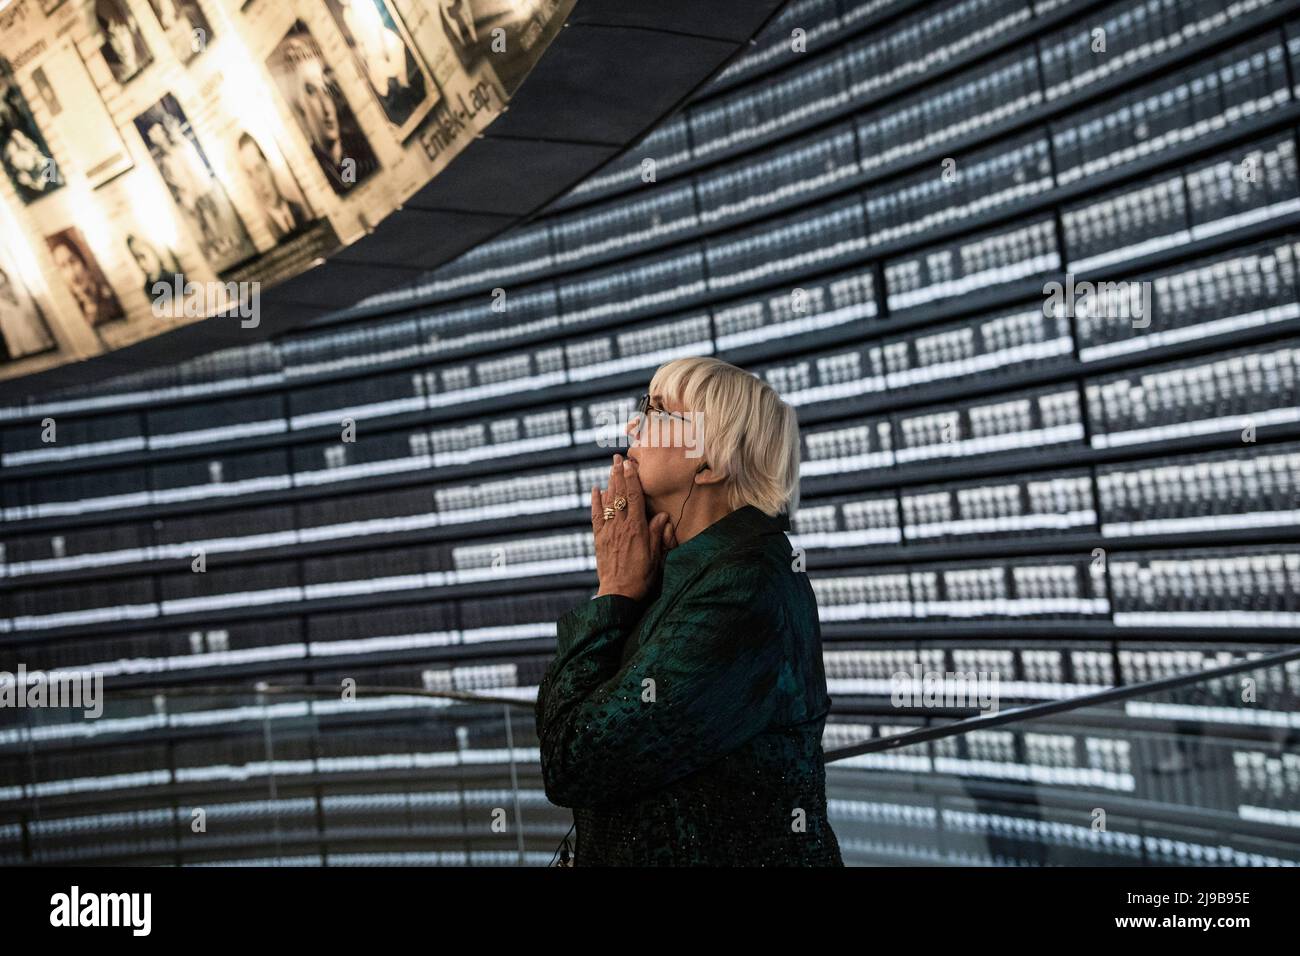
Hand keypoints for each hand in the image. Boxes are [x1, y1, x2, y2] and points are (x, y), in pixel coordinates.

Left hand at [591, 454, 672, 600]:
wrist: (618, 594)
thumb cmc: (641, 577)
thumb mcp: (655, 556)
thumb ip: (657, 534)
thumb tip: (662, 516)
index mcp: (637, 529)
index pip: (634, 497)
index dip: (632, 479)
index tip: (630, 464)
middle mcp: (620, 526)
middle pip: (620, 494)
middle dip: (619, 474)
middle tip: (618, 458)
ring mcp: (608, 532)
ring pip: (608, 502)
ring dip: (610, 483)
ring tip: (611, 467)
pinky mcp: (599, 539)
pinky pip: (596, 516)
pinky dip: (595, 501)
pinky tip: (596, 489)